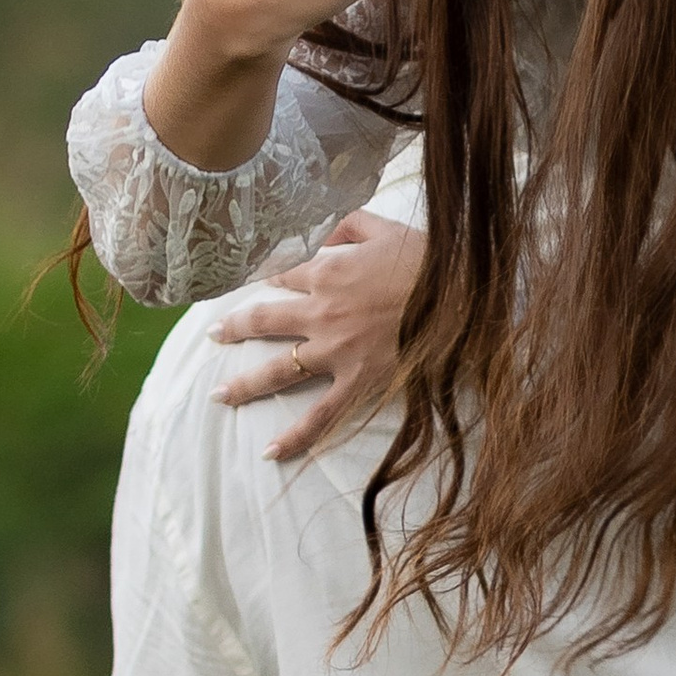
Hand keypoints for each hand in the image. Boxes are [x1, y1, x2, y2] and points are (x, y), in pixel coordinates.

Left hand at [211, 212, 424, 460]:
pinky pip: (320, 414)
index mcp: (327, 272)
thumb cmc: (428, 261)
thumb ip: (349, 223)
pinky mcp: (356, 381)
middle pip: (263, 320)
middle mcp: (320, 311)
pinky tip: (270, 451)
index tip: (259, 284)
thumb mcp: (385, 229)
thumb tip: (323, 229)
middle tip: (213, 335)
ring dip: (244, 384)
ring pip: (278, 369)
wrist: (462, 297)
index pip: (284, 275)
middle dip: (234, 328)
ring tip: (219, 396)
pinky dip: (296, 435)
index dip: (269, 278)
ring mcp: (335, 350)